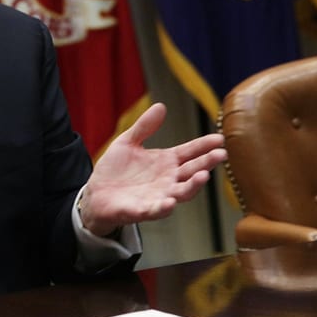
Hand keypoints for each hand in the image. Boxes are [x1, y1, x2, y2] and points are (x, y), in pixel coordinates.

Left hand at [79, 102, 226, 236]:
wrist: (96, 193)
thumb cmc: (116, 169)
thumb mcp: (128, 142)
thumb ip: (144, 127)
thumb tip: (161, 106)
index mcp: (166, 162)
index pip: (189, 152)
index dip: (204, 146)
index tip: (219, 138)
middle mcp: (168, 180)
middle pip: (192, 171)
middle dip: (206, 163)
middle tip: (220, 154)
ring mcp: (158, 196)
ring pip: (181, 192)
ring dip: (192, 185)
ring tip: (203, 176)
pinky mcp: (143, 210)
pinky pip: (156, 210)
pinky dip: (164, 207)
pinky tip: (170, 201)